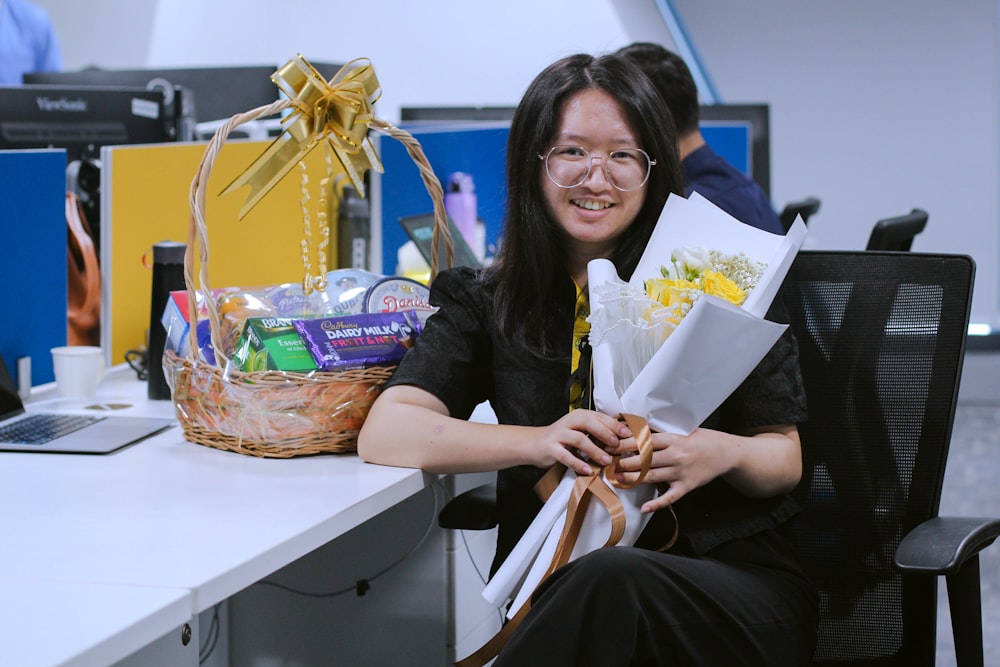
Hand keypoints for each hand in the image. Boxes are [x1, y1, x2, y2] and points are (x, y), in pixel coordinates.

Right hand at [531, 410, 632, 476]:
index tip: (628, 434)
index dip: (614, 424)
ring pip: (579, 440)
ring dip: (594, 451)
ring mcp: (559, 435)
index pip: (599, 417)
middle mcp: (569, 422)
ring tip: (606, 461)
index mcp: (579, 415)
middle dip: (605, 434)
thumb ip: (596, 431)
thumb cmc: (561, 438)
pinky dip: (578, 463)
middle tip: (617, 445)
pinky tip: (588, 470)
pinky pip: (566, 456)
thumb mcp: (579, 430)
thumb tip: (621, 439)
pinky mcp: (551, 448)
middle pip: (589, 424)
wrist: (534, 443)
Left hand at [612, 427, 731, 512]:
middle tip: (608, 464)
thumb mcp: (683, 431)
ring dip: (633, 479)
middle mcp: (676, 455)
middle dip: (625, 462)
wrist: (726, 453)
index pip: (645, 441)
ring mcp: (681, 472)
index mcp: (673, 439)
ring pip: (653, 477)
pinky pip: (670, 497)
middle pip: (645, 460)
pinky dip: (657, 504)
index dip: (627, 444)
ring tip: (617, 479)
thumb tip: (637, 430)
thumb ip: (662, 434)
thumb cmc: (702, 440)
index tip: (612, 445)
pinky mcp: (687, 486)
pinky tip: (645, 508)